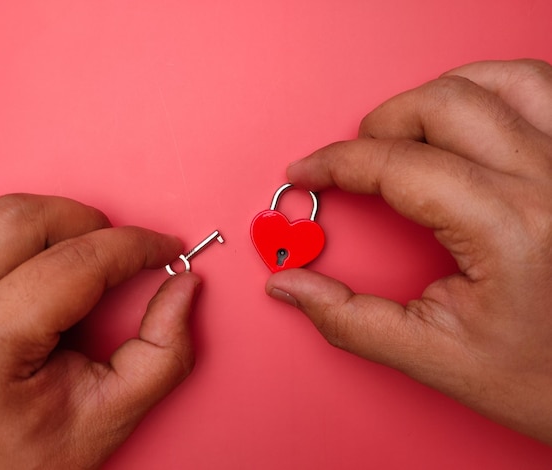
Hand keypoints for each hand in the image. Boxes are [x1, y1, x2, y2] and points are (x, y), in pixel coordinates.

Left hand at [0, 195, 200, 468]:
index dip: (134, 246)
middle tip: (117, 254)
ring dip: (43, 222)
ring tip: (70, 261)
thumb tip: (183, 288)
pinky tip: (25, 263)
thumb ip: (162, 355)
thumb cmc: (12, 465)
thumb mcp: (103, 421)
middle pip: (23, 218)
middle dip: (87, 222)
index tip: (162, 247)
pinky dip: (0, 231)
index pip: (75, 264)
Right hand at [267, 59, 551, 443]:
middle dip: (379, 125)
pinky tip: (467, 119)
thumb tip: (291, 286)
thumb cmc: (547, 378)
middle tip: (355, 160)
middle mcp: (550, 182)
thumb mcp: (437, 357)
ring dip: (436, 96)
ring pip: (497, 80)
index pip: (397, 165)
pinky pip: (541, 87)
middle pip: (442, 105)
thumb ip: (351, 319)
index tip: (308, 172)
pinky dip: (492, 89)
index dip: (336, 163)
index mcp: (508, 230)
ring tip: (407, 132)